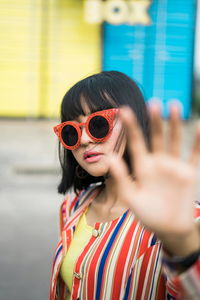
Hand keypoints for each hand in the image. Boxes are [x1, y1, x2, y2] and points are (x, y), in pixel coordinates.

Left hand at [106, 105, 199, 254]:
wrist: (168, 228)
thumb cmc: (147, 215)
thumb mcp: (131, 197)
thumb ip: (121, 177)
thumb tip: (108, 157)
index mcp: (142, 166)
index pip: (135, 142)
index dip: (130, 127)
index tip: (124, 110)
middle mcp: (157, 162)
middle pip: (156, 137)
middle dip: (155, 121)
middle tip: (153, 102)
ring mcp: (174, 166)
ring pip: (174, 141)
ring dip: (175, 124)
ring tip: (174, 105)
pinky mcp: (188, 173)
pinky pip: (194, 154)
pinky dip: (197, 141)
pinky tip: (199, 125)